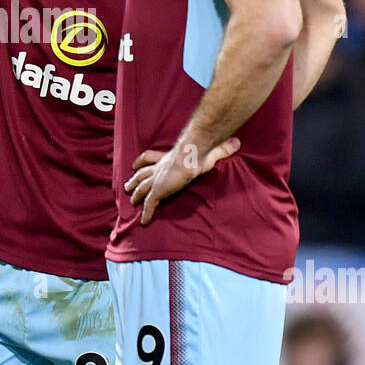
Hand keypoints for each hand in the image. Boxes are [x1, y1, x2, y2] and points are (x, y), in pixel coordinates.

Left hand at [123, 136, 240, 225]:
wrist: (191, 155)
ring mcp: (157, 180)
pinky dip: (146, 214)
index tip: (135, 164)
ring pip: (142, 189)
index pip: (149, 158)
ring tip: (131, 200)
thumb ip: (221, 149)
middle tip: (127, 185)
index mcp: (167, 159)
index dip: (142, 162)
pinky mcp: (158, 191)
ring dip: (136, 194)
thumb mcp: (210, 151)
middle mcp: (159, 168)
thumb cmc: (198, 152)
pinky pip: (150, 205)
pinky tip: (144, 222)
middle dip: (134, 180)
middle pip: (142, 174)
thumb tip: (237, 143)